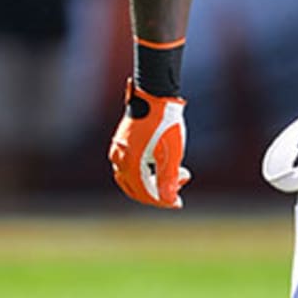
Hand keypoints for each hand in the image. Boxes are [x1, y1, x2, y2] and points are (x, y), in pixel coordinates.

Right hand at [108, 78, 190, 207]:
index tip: (178, 203)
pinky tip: (164, 162)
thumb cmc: (166, 122)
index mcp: (129, 163)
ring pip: (133, 176)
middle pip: (136, 187)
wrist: (156, 94)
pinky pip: (131, 164)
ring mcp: (118, 149)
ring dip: (154, 180)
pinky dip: (147, 170)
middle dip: (159, 191)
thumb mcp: (172, 153)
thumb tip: (168, 201)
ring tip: (177, 172)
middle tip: (179, 184)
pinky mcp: (122, 142)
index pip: (144, 192)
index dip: (163, 201)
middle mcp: (118, 158)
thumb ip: (169, 179)